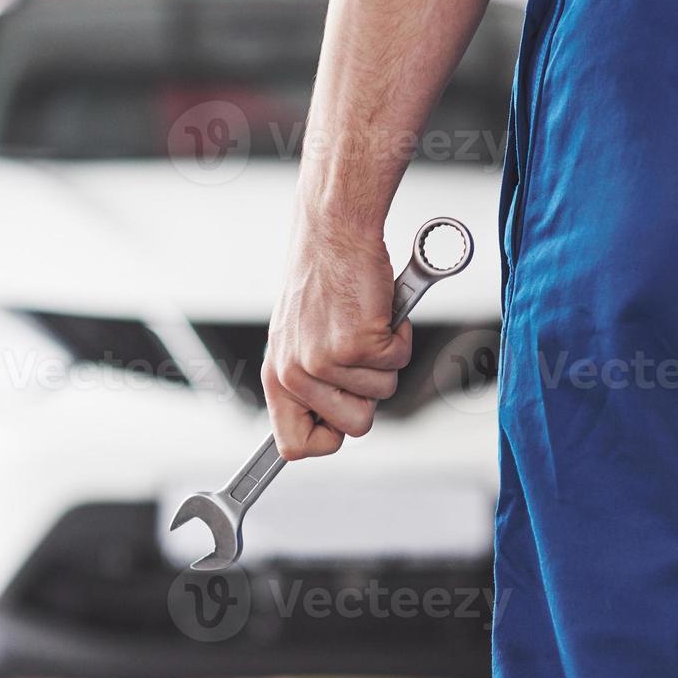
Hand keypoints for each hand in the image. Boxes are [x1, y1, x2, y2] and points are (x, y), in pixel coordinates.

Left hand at [263, 214, 412, 459]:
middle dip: (369, 396)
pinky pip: (399, 362)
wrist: (334, 232)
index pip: (292, 445)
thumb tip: (330, 425)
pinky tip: (379, 314)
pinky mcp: (357, 344)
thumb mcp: (298, 338)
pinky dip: (401, 337)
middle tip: (362, 358)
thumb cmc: (323, 279)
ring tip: (365, 324)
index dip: (324, 440)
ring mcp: (325, 361)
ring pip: (382, 395)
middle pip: (354, 427)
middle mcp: (295, 373)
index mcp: (277, 376)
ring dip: (385, 360)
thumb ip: (308, 382)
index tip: (338, 427)